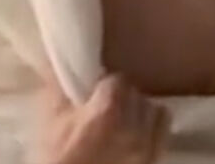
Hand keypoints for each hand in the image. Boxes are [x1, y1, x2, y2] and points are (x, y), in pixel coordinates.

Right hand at [36, 72, 170, 163]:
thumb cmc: (57, 159)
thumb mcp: (50, 122)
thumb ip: (58, 87)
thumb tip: (61, 60)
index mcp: (107, 113)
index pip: (117, 80)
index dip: (103, 84)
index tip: (94, 92)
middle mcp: (134, 128)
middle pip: (137, 93)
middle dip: (121, 96)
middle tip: (105, 106)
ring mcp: (148, 148)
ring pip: (156, 111)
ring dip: (140, 111)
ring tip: (123, 121)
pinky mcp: (154, 161)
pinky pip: (164, 133)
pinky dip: (153, 128)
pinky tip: (136, 135)